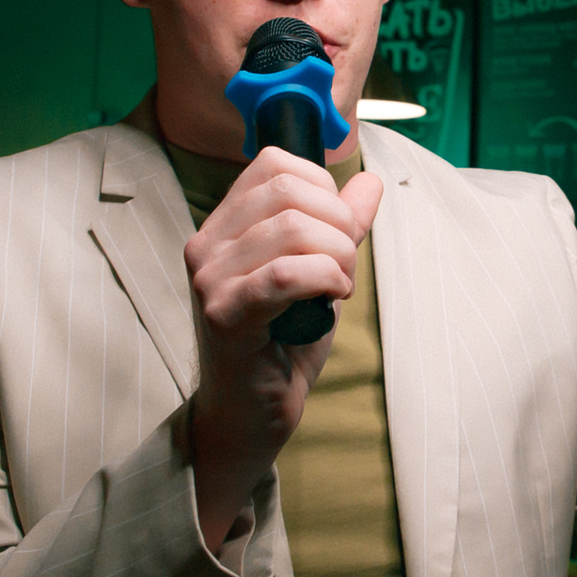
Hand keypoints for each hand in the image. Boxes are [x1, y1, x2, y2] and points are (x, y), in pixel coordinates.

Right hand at [185, 147, 382, 547]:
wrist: (254, 412)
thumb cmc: (283, 341)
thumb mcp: (319, 272)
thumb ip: (341, 226)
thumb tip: (370, 182)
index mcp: (224, 225)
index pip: (274, 164)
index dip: (322, 188)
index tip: (338, 230)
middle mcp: (206, 244)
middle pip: (288, 192)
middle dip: (338, 224)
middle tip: (345, 266)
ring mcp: (210, 279)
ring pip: (292, 229)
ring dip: (338, 256)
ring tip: (339, 288)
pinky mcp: (224, 314)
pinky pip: (285, 274)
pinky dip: (324, 278)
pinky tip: (332, 297)